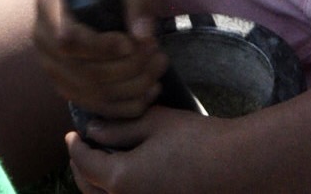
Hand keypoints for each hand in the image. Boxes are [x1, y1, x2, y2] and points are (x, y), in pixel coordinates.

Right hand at [33, 0, 166, 120]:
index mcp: (48, 5)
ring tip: (159, 68)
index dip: (101, 47)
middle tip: (157, 54)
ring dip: (132, 87)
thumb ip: (136, 0)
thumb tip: (143, 36)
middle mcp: (42, 39)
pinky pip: (97, 107)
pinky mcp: (69, 89)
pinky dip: (127, 105)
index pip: (68, 38)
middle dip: (127, 68)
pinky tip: (151, 90)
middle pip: (83, 71)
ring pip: (92, 93)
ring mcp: (52, 68)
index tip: (131, 43)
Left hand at [66, 107, 250, 193]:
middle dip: (81, 169)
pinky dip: (119, 191)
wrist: (238, 168)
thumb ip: (117, 129)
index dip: (75, 147)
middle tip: (81, 149)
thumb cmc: (195, 140)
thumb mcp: (152, 123)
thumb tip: (92, 132)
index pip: (83, 164)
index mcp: (121, 179)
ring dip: (98, 184)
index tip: (72, 134)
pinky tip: (126, 174)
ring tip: (102, 161)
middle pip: (90, 190)